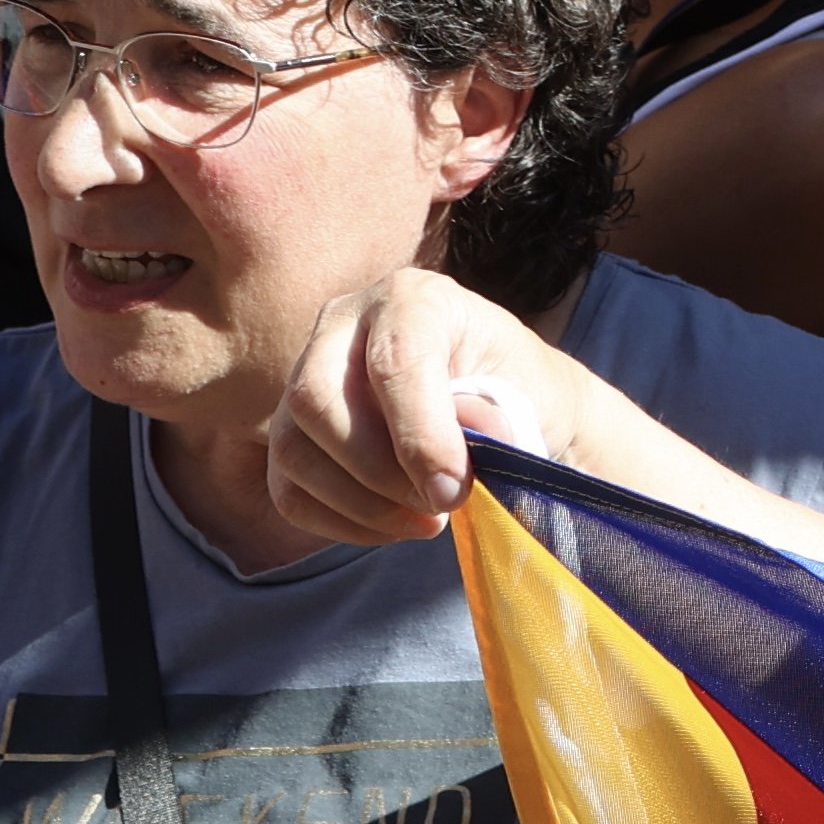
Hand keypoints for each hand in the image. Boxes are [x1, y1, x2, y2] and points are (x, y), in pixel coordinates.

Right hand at [267, 268, 585, 547]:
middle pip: (318, 399)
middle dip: (379, 472)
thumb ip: (504, 416)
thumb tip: (479, 438)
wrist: (503, 408)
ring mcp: (304, 376)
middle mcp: (344, 324)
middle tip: (439, 505)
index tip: (454, 490)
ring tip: (427, 519)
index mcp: (413, 299)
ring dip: (362, 504)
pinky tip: (395, 525)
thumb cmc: (519, 394)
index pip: (394, 360)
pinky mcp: (292, 432)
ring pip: (294, 449)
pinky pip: (289, 490)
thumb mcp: (534, 395)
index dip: (420, 434)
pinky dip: (342, 523)